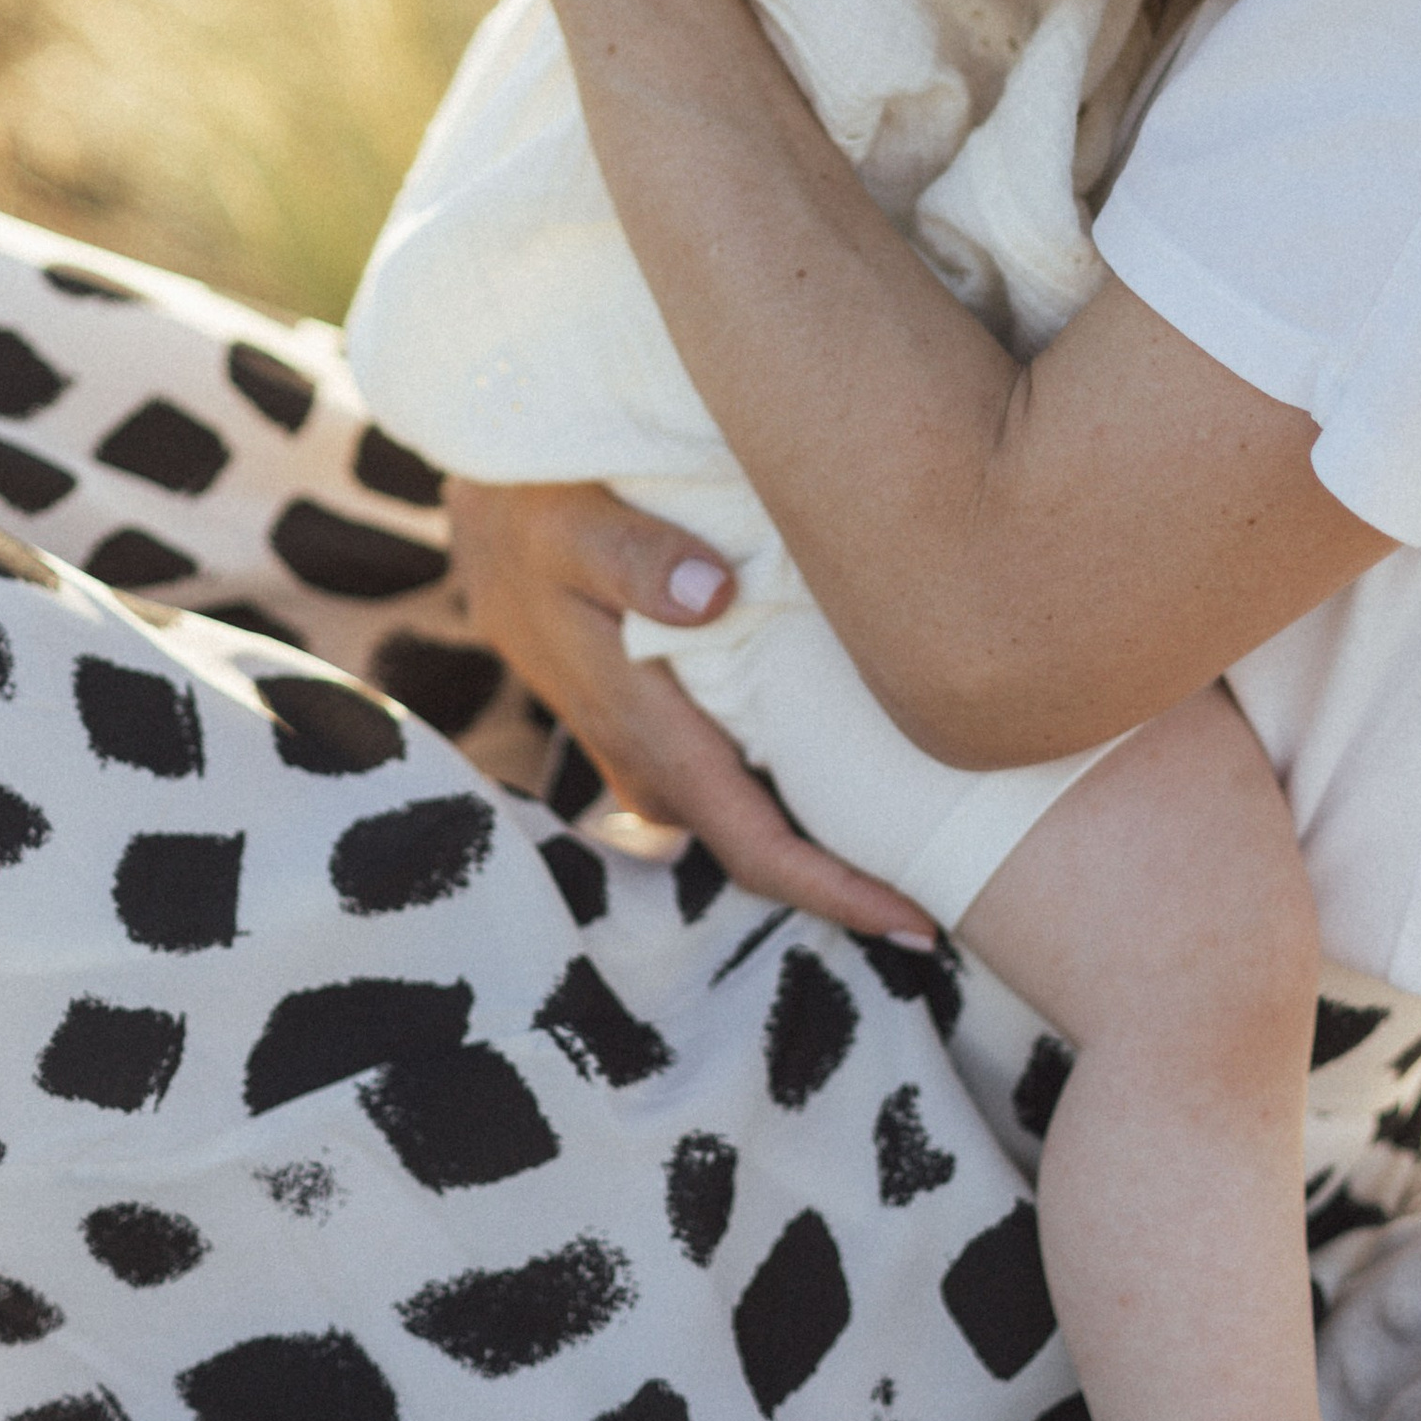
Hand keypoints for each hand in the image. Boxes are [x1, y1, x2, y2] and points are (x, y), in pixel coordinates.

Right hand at [444, 473, 937, 941]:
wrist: (476, 498)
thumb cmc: (531, 504)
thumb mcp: (575, 517)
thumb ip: (636, 556)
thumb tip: (709, 596)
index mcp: (637, 724)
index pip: (750, 841)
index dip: (833, 890)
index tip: (918, 922)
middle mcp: (639, 753)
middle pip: (752, 844)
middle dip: (839, 879)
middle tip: (944, 891)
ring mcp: (636, 740)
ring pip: (735, 812)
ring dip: (807, 834)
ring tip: (906, 838)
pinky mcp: (642, 714)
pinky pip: (718, 772)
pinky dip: (776, 783)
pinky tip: (833, 763)